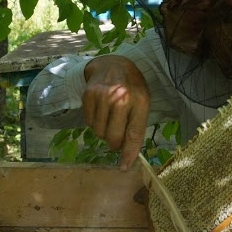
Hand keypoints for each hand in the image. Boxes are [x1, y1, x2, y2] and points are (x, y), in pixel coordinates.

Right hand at [82, 55, 150, 169]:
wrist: (113, 64)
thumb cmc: (132, 87)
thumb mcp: (142, 102)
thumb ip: (137, 126)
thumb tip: (128, 156)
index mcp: (140, 101)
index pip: (134, 134)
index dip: (129, 153)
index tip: (124, 167)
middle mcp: (121, 98)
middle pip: (113, 137)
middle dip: (115, 143)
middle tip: (117, 136)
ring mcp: (103, 95)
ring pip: (99, 132)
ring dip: (104, 132)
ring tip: (110, 118)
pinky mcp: (88, 95)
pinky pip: (89, 123)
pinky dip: (95, 123)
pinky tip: (101, 111)